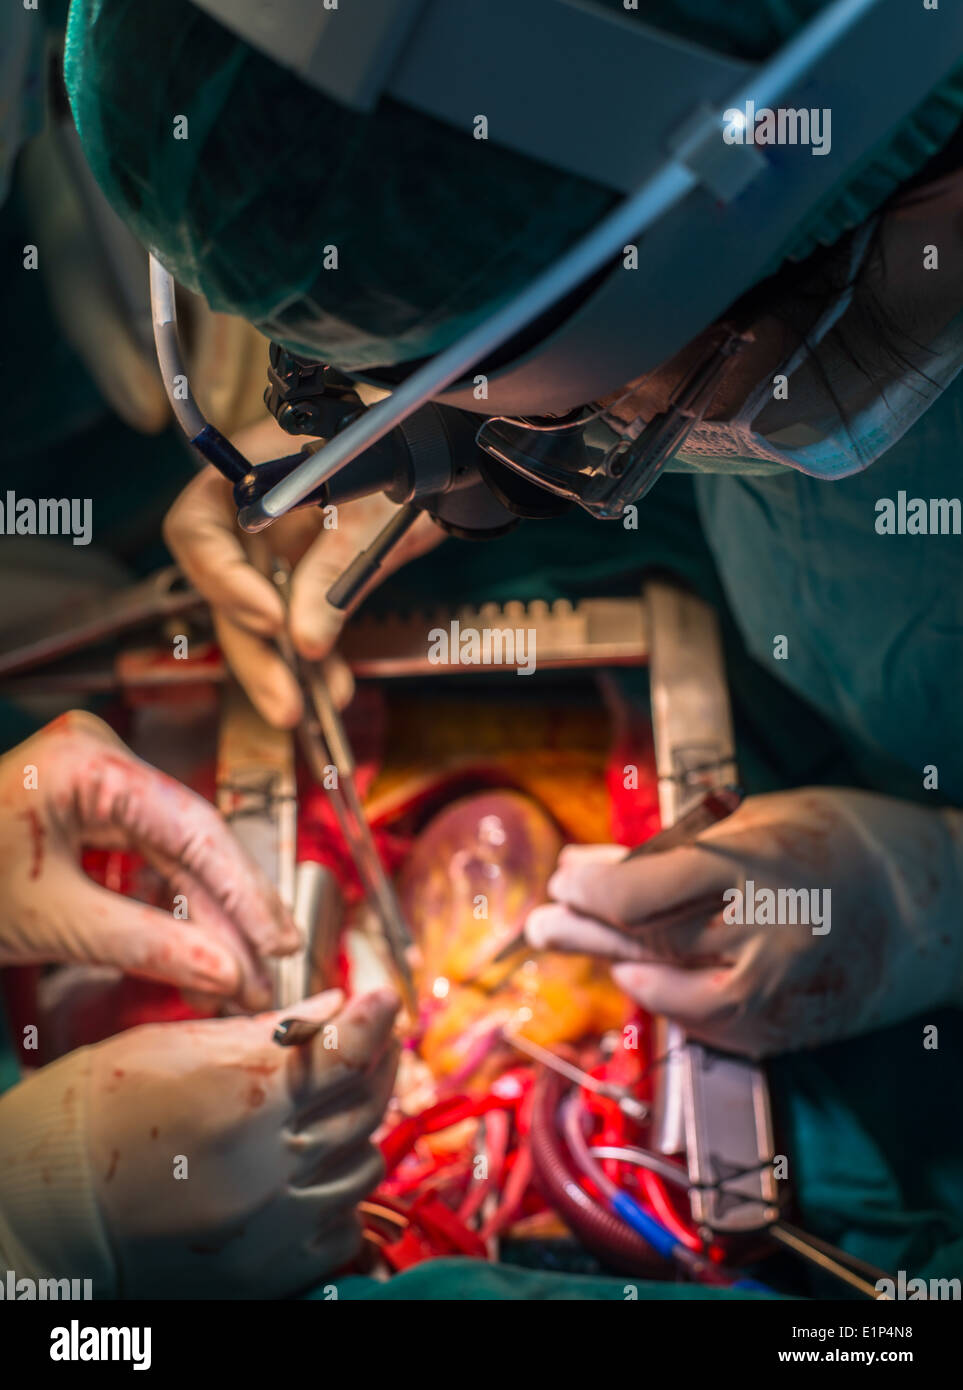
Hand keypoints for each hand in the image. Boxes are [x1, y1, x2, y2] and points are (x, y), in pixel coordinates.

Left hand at [0, 711, 299, 1009]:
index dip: (246, 894)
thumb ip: (152, 945)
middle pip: (192, 838)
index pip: (195, 828)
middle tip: (263, 976)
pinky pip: (149, 854)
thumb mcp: (53, 923)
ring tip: (238, 977)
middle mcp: (101, 755)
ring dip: (207, 915)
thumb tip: (230, 975)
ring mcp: (96, 776)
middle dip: (229, 914)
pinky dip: (172, 905)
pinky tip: (200, 952)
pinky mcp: (90, 803)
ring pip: (176, 850)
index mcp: (89, 763)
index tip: (279, 947)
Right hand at [0, 988, 398, 1296]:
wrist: (41, 1216)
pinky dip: (339, 1194)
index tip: (385, 1000)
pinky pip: (343, 1227)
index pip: (345, 1055)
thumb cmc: (91, 1116)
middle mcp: (263, 1168)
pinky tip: (311, 1170)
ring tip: (322, 1109)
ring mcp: (269, 1228)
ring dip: (354, 1128)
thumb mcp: (170, 1047)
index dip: (376, 1019)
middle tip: (366, 1040)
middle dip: (374, 1061)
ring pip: (362, 1165)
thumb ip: (265, 1032)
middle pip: (363, 1105)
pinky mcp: (266, 1273)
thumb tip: (333, 1008)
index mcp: (237, 1100)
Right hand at [163, 419, 444, 727]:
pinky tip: (335, 689)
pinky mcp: (305, 578)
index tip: (271, 618)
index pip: (198, 529)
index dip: (223, 579)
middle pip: (227, 591)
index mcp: (248, 472)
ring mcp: (276, 549)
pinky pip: (298, 624)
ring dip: (283, 669)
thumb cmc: (407, 447)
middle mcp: (250, 515)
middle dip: (254, 652)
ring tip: (310, 713)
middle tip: (285, 703)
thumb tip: (302, 640)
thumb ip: (334, 568)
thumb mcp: (375, 507)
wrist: (444, 449)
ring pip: (259, 620)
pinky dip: (314, 659)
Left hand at [525, 788, 962, 1056]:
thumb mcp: (755, 822)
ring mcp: (771, 993)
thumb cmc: (843, 843)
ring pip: (662, 991)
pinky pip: (701, 1026)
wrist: (934, 909)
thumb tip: (593, 867)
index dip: (586, 890)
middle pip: (640, 943)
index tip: (564, 876)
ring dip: (612, 965)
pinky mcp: (780, 1033)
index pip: (634, 894)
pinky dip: (665, 1000)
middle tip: (542, 922)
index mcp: (751, 869)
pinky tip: (642, 980)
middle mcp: (757, 937)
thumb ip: (673, 851)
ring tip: (574, 943)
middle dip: (581, 930)